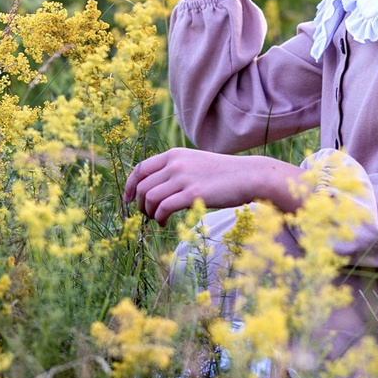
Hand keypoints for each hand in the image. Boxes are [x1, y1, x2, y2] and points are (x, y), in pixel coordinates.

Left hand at [123, 148, 300, 224]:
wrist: (250, 175)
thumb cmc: (224, 174)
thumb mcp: (196, 163)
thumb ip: (176, 170)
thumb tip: (156, 188)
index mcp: (174, 154)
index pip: (141, 168)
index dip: (129, 185)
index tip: (127, 199)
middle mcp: (175, 163)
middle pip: (141, 186)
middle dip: (138, 204)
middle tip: (145, 215)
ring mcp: (183, 178)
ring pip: (149, 198)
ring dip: (148, 213)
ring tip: (156, 220)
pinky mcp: (193, 194)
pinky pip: (163, 208)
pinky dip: (159, 218)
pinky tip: (164, 223)